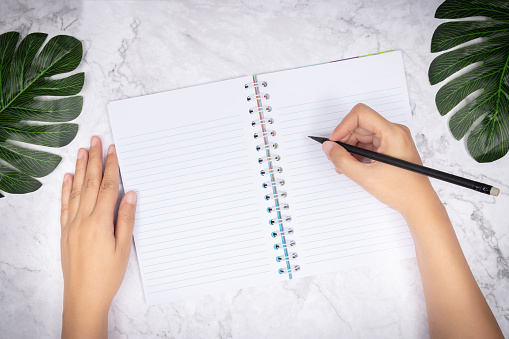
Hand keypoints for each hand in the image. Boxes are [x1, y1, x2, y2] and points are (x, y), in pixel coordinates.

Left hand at [60, 136, 136, 337]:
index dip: (111, 167)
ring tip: (82, 150)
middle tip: (96, 140)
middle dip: (94, 159)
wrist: (83, 296)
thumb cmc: (107, 275)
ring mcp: (71, 224)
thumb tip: (131, 194)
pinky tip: (68, 178)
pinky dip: (66, 189)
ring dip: (80, 168)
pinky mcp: (65, 231)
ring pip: (76, 190)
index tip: (113, 150)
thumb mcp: (123, 248)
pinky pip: (65, 205)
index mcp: (99, 222)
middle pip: (90, 183)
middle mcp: (83, 219)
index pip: (107, 187)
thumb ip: (126, 219)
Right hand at [322, 103, 436, 216]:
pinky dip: (357, 153)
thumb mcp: (366, 176)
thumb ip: (342, 160)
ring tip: (344, 166)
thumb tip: (329, 147)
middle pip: (360, 125)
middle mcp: (394, 132)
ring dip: (349, 148)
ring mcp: (393, 139)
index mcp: (393, 133)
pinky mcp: (390, 147)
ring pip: (362, 135)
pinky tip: (352, 166)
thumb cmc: (402, 191)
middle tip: (335, 157)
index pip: (361, 114)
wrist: (418, 204)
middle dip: (344, 140)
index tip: (334, 141)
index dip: (343, 126)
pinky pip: (368, 144)